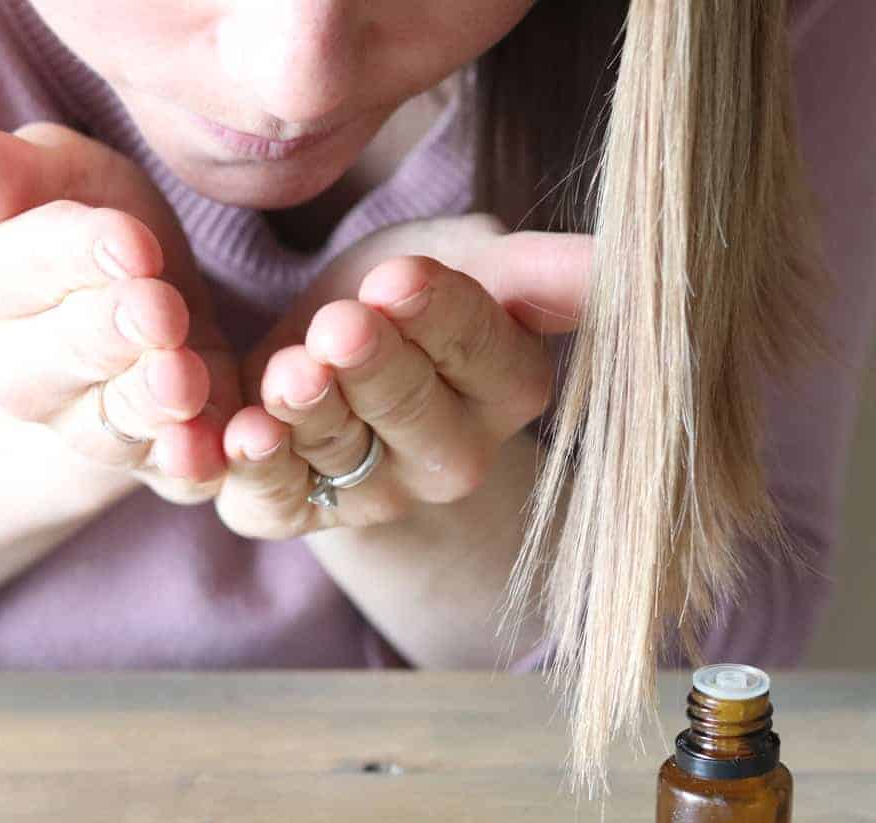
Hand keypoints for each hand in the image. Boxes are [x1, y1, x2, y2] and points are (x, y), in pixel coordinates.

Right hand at [0, 117, 239, 503]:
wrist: (155, 302)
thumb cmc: (96, 224)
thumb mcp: (56, 174)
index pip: (10, 272)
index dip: (68, 257)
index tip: (130, 241)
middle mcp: (21, 373)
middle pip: (44, 364)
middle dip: (102, 336)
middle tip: (158, 312)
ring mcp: (85, 426)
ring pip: (104, 428)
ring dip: (142, 408)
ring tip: (183, 382)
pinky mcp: (155, 462)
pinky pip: (165, 475)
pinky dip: (187, 468)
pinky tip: (210, 454)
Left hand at [217, 214, 590, 536]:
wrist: (320, 344)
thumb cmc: (405, 295)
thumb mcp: (478, 260)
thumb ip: (548, 270)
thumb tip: (632, 263)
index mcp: (507, 388)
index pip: (479, 349)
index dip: (439, 316)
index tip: (400, 278)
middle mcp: (447, 457)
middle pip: (410, 409)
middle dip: (374, 366)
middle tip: (342, 327)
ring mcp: (371, 492)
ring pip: (340, 451)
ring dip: (312, 413)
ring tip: (290, 374)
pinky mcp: (292, 510)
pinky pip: (275, 500)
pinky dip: (255, 470)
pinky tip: (242, 437)